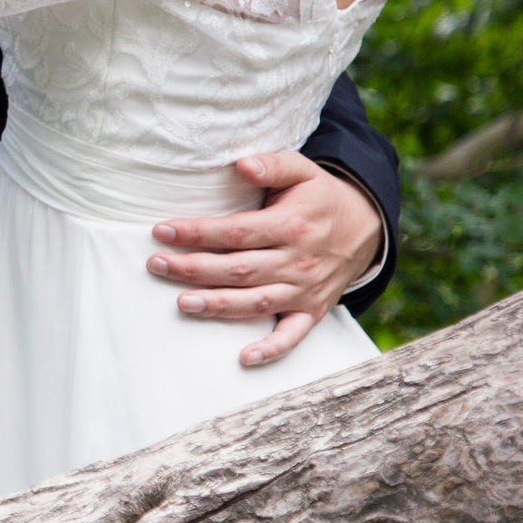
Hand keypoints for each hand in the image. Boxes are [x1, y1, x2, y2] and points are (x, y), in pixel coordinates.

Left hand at [146, 153, 383, 368]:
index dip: (197, 233)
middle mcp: (298, 261)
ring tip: (182, 304)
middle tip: (156, 265)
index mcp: (291, 225)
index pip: (236, 232)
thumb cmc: (320, 196)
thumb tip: (242, 165)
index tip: (161, 231)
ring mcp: (305, 290)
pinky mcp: (313, 310)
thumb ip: (272, 164)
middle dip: (193, 269)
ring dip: (218, 306)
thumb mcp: (302, 170)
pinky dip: (272, 349)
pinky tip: (244, 358)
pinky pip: (293, 335)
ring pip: (256, 303)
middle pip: (239, 270)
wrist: (366, 227)